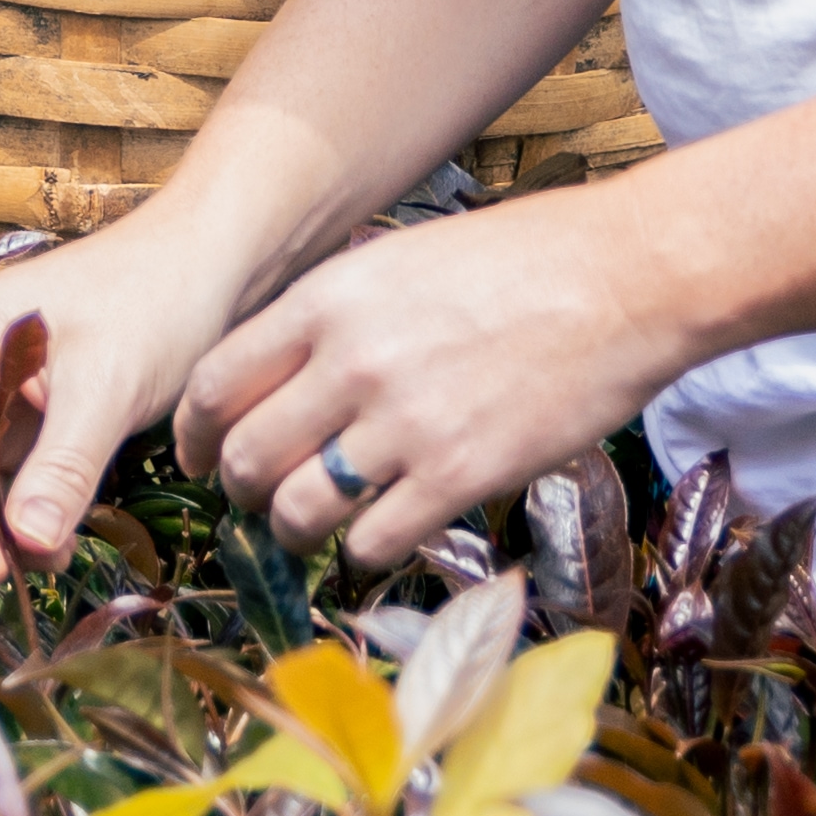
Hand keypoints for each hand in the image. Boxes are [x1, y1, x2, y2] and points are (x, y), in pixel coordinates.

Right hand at [0, 196, 265, 580]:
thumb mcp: (108, 385)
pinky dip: (21, 519)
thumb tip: (25, 544)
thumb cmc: (156, 301)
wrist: (212, 266)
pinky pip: (2, 486)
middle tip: (31, 570)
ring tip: (59, 556)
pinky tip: (63, 539)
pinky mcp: (24, 424)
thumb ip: (63, 465)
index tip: (2, 567)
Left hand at [183, 177, 693, 579]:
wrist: (621, 279)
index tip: (199, 459)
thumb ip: (333, 317)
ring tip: (315, 527)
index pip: (216, 384)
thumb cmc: (518, 262)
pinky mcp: (460, 477)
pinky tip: (379, 536)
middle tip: (259, 501)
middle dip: (241, 492)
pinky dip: (363, 553)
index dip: (194, 435)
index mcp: (329, 299)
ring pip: (300, 512)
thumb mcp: (399, 263)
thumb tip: (280, 376)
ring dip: (295, 531)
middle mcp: (353, 362)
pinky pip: (372, 544)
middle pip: (248, 458)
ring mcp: (405, 425)